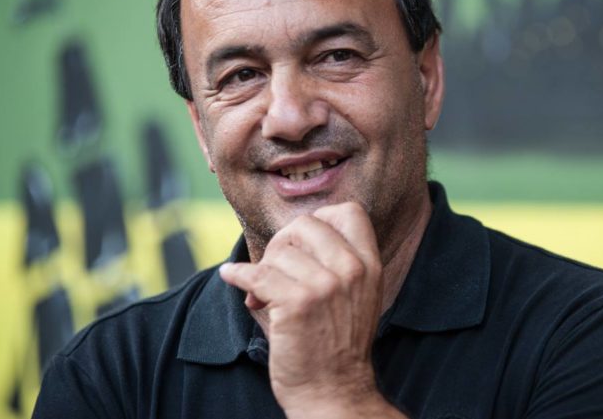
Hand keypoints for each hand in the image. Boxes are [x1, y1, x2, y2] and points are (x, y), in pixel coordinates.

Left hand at [219, 202, 400, 417]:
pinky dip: (237, 275)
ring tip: (266, 293)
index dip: (320, 218)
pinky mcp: (297, 303)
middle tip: (277, 268)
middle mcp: (352, 270)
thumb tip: (291, 234)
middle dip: (283, 242)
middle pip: (307, 223)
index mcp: (370, 266)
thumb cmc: (337, 345)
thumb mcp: (359, 296)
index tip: (304, 242)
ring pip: (280, 252)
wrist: (333, 392)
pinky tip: (232, 278)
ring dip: (264, 270)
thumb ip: (340, 261)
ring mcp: (326, 286)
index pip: (349, 211)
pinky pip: (256, 273)